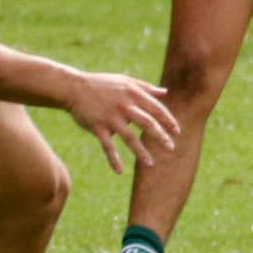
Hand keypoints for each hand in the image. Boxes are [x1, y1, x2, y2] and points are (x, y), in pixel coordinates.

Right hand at [63, 72, 181, 173]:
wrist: (75, 88)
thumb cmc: (103, 84)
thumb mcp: (126, 81)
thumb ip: (146, 87)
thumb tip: (165, 92)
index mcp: (133, 94)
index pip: (156, 109)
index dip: (168, 120)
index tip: (177, 132)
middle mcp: (124, 106)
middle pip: (147, 123)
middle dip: (160, 137)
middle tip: (171, 148)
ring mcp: (111, 118)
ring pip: (129, 138)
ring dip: (141, 152)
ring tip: (150, 164)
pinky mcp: (98, 127)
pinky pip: (107, 146)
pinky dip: (113, 159)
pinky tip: (120, 171)